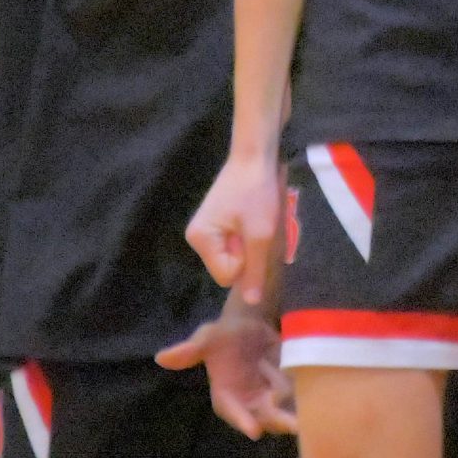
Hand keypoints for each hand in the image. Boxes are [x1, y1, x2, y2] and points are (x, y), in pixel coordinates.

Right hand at [157, 299, 297, 439]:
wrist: (251, 325)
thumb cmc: (224, 334)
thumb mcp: (208, 336)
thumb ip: (190, 349)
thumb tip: (162, 357)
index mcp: (226, 396)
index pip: (232, 411)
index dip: (242, 420)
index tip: (254, 431)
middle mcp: (248, 404)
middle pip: (264, 418)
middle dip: (278, 422)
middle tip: (294, 425)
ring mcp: (269, 400)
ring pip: (284, 411)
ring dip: (296, 412)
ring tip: (309, 411)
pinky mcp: (288, 392)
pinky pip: (299, 400)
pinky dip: (307, 400)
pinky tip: (322, 397)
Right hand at [186, 150, 281, 307]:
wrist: (256, 154)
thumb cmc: (257, 191)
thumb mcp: (260, 233)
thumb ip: (254, 269)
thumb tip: (251, 302)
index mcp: (200, 239)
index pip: (226, 275)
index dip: (247, 261)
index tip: (254, 235)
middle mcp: (197, 237)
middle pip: (228, 266)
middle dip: (248, 252)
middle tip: (257, 225)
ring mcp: (206, 229)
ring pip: (234, 255)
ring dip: (250, 242)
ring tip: (256, 218)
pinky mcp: (217, 222)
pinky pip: (234, 242)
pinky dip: (248, 234)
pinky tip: (253, 215)